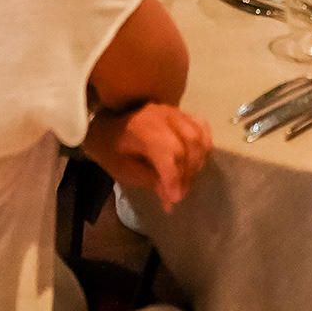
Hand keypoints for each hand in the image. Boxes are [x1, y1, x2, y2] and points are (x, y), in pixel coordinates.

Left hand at [89, 102, 213, 207]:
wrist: (107, 125)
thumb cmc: (113, 150)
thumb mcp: (124, 171)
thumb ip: (151, 181)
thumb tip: (174, 197)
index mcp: (140, 127)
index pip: (167, 150)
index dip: (174, 176)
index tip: (174, 199)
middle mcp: (161, 114)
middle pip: (186, 144)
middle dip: (186, 174)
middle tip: (178, 194)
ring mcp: (173, 111)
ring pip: (197, 136)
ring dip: (196, 163)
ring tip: (186, 180)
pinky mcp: (182, 113)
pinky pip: (202, 127)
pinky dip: (204, 145)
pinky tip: (197, 161)